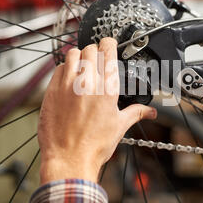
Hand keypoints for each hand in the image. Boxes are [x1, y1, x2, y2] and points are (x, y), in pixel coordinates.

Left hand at [37, 38, 156, 183]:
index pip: (107, 49)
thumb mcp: (119, 126)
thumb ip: (136, 112)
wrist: (69, 159)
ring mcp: (67, 85)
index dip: (109, 43)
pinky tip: (69, 80)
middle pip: (89, 49)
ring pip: (72, 54)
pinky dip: (65, 69)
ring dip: (78, 57)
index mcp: (107, 88)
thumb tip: (150, 111)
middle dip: (95, 52)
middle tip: (96, 62)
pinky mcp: (51, 91)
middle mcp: (87, 82)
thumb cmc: (94, 146)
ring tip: (82, 68)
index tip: (109, 45)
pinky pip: (58, 68)